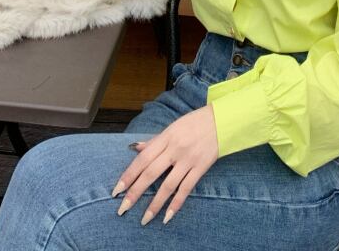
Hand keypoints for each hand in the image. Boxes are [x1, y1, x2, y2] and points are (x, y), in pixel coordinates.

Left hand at [112, 105, 217, 226]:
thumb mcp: (173, 127)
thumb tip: (136, 148)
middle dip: (135, 192)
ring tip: (145, 219)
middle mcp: (175, 149)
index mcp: (166, 137)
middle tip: (122, 208)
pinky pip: (186, 188)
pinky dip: (176, 203)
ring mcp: (188, 159)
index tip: (117, 190)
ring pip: (168, 185)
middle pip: (151, 173)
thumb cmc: (195, 122)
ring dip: (155, 204)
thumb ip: (154, 141)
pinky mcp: (201, 167)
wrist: (221, 120)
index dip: (129, 175)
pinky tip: (167, 216)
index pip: (142, 159)